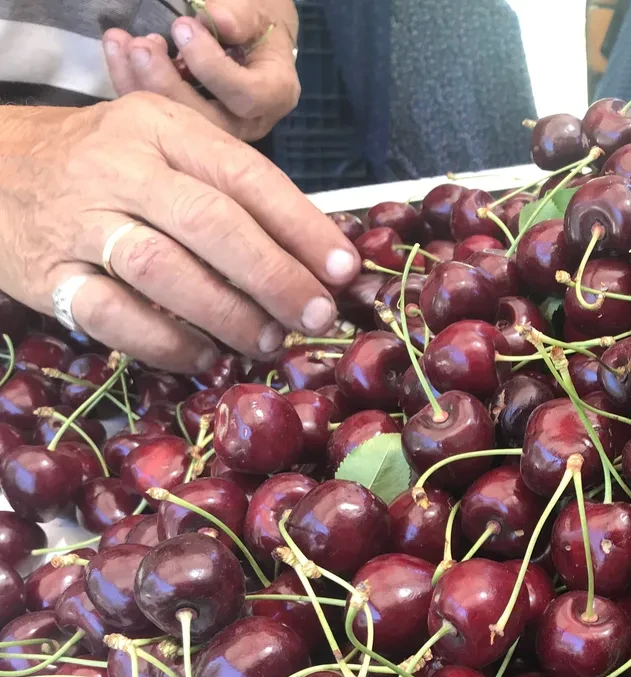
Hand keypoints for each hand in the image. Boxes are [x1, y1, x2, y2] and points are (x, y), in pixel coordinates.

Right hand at [0, 94, 360, 372]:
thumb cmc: (109, 166)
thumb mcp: (168, 150)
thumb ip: (235, 192)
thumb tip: (320, 258)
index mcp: (162, 128)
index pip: (246, 176)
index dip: (302, 227)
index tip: (343, 269)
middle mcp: (120, 167)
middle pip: (210, 223)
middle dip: (274, 276)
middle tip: (314, 316)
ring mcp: (79, 220)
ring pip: (163, 269)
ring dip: (227, 313)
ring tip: (267, 340)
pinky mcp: (49, 274)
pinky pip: (114, 316)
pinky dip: (168, 343)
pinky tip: (206, 357)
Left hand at [102, 0, 299, 141]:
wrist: (252, 35)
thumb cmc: (257, 21)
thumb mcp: (256, 10)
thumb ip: (240, 15)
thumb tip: (215, 18)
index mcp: (275, 94)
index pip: (246, 95)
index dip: (211, 66)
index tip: (183, 27)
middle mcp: (250, 121)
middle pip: (208, 121)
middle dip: (168, 84)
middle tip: (142, 46)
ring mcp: (218, 127)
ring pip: (179, 122)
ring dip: (142, 84)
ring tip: (123, 43)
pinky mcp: (190, 123)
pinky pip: (159, 112)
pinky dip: (131, 81)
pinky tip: (117, 49)